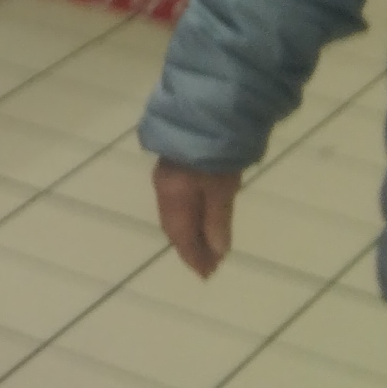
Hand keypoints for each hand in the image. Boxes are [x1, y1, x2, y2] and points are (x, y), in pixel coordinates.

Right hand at [154, 162, 240, 279]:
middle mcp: (165, 190)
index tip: (207, 274)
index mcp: (174, 198)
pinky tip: (200, 218)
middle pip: (175, 227)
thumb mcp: (221, 188)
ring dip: (190, 233)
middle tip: (209, 265)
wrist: (207, 114)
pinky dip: (189, 217)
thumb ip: (217, 220)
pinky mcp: (175, 167)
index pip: (181, 236)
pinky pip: (178, 202)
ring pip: (176, 215)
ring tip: (207, 247)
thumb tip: (217, 251)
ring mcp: (167, 177)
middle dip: (190, 247)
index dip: (193, 256)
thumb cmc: (215, 154)